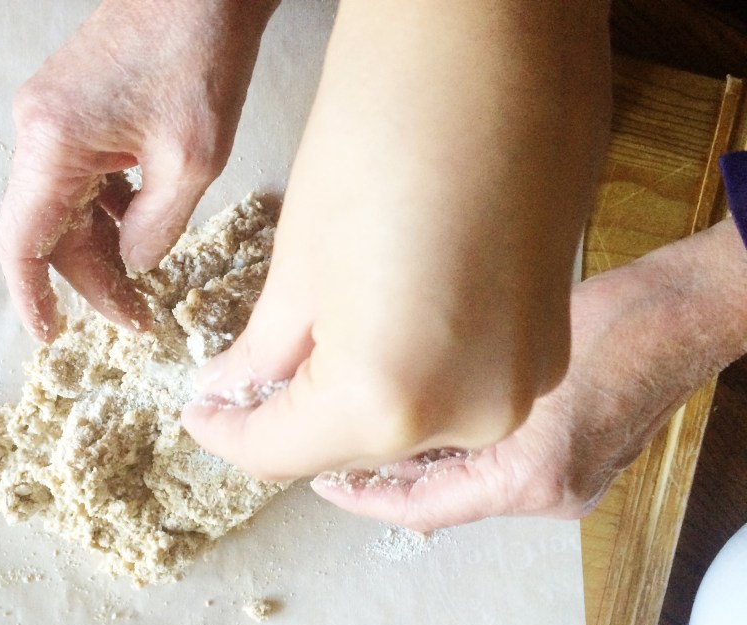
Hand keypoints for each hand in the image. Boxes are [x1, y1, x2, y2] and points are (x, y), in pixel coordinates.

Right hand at [0, 0, 278, 341]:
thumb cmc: (200, 53)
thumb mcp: (191, 160)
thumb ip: (156, 228)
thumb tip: (133, 267)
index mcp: (52, 143)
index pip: (20, 243)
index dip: (31, 298)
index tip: (51, 336)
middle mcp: (37, 131)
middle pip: (47, 231)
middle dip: (91, 281)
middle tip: (137, 318)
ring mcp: (52, 118)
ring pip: (65, 207)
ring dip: (102, 250)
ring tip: (145, 287)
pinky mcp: (74, 111)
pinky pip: (80, 179)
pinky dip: (108, 212)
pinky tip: (143, 230)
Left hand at [183, 0, 611, 479]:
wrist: (495, 44)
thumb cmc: (385, 125)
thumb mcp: (299, 262)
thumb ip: (266, 353)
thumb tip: (237, 391)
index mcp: (389, 399)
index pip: (279, 454)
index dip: (228, 434)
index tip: (202, 411)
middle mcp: (468, 414)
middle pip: (347, 447)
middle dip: (287, 420)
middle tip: (242, 381)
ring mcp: (520, 385)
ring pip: (405, 426)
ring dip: (347, 402)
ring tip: (304, 349)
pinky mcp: (549, 346)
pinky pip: (456, 391)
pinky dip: (406, 377)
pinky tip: (375, 330)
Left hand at [311, 220, 746, 529]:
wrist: (682, 317)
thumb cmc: (609, 320)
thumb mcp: (511, 353)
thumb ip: (446, 395)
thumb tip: (375, 408)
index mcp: (528, 478)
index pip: (421, 506)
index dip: (363, 498)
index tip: (320, 484)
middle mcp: (545, 495)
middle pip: (439, 499)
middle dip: (382, 476)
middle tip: (327, 450)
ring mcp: (561, 484)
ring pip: (461, 482)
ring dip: (415, 460)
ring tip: (361, 429)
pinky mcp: (569, 464)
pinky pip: (489, 468)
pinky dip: (450, 450)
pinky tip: (418, 417)